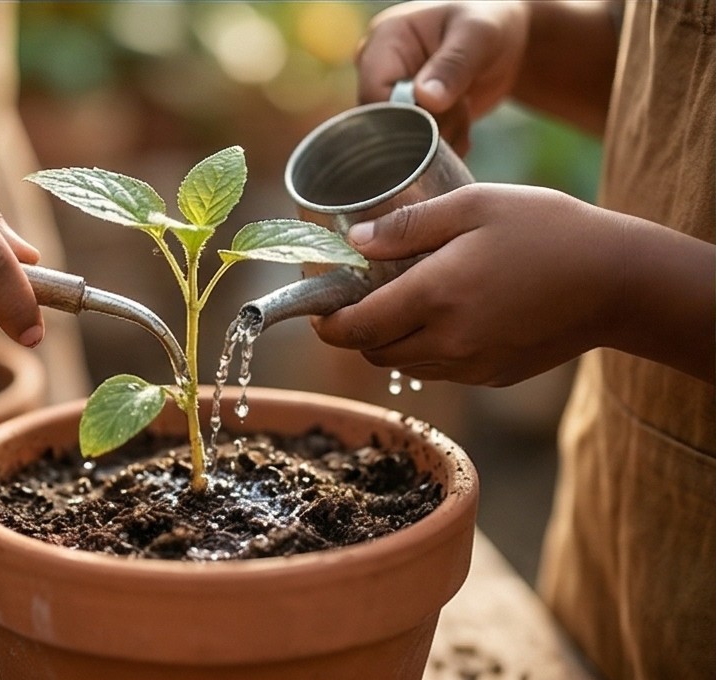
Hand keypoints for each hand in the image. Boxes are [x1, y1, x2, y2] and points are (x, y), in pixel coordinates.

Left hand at [311, 184, 631, 385]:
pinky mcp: (493, 375)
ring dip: (390, 341)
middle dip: (356, 331)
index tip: (318, 309)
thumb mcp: (475, 205)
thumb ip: (407, 226)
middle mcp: (448, 341)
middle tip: (358, 298)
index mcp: (436, 296)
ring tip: (401, 301)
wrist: (618, 280)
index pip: (356, 328)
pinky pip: (441, 369)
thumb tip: (354, 243)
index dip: (327, 323)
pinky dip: (427, 349)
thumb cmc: (547, 230)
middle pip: (374, 352)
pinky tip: (446, 314)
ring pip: (406, 364)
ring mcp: (472, 365)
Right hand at [355, 1, 529, 154]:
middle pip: (384, 120)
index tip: (443, 116)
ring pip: (400, 139)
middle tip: (461, 113)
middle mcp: (378, 68)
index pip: (374, 94)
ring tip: (464, 113)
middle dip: (427, 128)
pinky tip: (461, 125)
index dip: (405, 116)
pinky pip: (413, 147)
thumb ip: (453, 65)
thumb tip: (425, 99)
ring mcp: (390, 94)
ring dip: (439, 137)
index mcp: (384, 39)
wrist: (504, 42)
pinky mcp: (405, 115)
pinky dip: (442, 144)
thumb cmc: (489, 23)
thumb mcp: (478, 35)